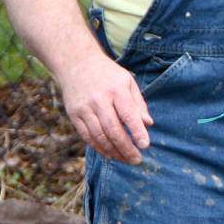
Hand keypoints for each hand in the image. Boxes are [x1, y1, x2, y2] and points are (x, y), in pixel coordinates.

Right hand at [58, 50, 153, 164]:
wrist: (77, 63)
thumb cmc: (108, 74)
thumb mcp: (127, 82)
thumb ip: (138, 103)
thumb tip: (148, 124)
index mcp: (116, 90)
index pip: (128, 114)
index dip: (137, 131)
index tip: (145, 145)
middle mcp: (99, 100)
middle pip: (113, 130)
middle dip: (126, 148)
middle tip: (137, 159)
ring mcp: (84, 108)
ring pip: (99, 136)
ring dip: (114, 151)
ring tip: (125, 159)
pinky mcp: (74, 115)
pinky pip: (87, 136)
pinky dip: (99, 148)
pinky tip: (110, 154)